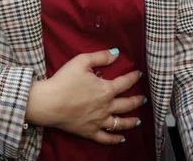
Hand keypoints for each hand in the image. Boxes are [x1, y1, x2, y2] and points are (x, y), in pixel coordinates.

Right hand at [25, 49, 145, 143]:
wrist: (48, 102)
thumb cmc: (64, 80)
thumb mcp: (81, 61)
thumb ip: (100, 57)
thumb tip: (116, 53)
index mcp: (106, 89)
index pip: (125, 82)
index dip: (133, 77)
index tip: (139, 74)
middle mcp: (106, 107)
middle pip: (127, 104)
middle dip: (137, 100)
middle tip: (143, 99)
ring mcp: (99, 121)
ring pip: (120, 123)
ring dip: (131, 122)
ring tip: (138, 120)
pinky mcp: (89, 131)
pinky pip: (106, 138)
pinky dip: (115, 139)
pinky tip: (121, 139)